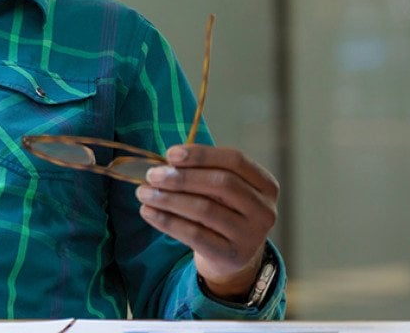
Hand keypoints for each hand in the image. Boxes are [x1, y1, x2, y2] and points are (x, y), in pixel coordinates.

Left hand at [135, 144, 278, 300]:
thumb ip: (202, 172)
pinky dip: (167, 221)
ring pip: (205, 209)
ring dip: (168, 199)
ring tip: (143, 193)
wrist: (230, 256)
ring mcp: (251, 235)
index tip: (170, 153)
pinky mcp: (232, 255)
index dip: (202, 154)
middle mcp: (264, 210)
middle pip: (221, 184)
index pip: (235, 160)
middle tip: (152, 175)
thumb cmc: (222, 211)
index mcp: (265, 185)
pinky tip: (148, 212)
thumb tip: (166, 163)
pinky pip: (194, 234)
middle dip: (182, 177)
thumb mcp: (221, 190)